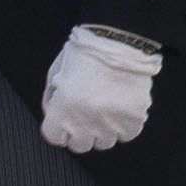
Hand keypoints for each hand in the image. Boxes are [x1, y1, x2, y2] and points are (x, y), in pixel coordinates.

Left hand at [36, 22, 160, 153]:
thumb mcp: (56, 72)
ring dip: (103, 129)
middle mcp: (86, 122)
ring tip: (106, 108)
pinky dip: (124, 125)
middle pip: (80, 145)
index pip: (54, 137)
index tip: (65, 120)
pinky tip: (121, 108)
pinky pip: (127, 134)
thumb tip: (53, 113)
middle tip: (86, 113)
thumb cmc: (85, 52)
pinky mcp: (133, 119)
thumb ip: (51, 98)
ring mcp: (112, 123)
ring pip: (104, 142)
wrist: (120, 40)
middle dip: (80, 131)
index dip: (59, 127)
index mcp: (63, 109)